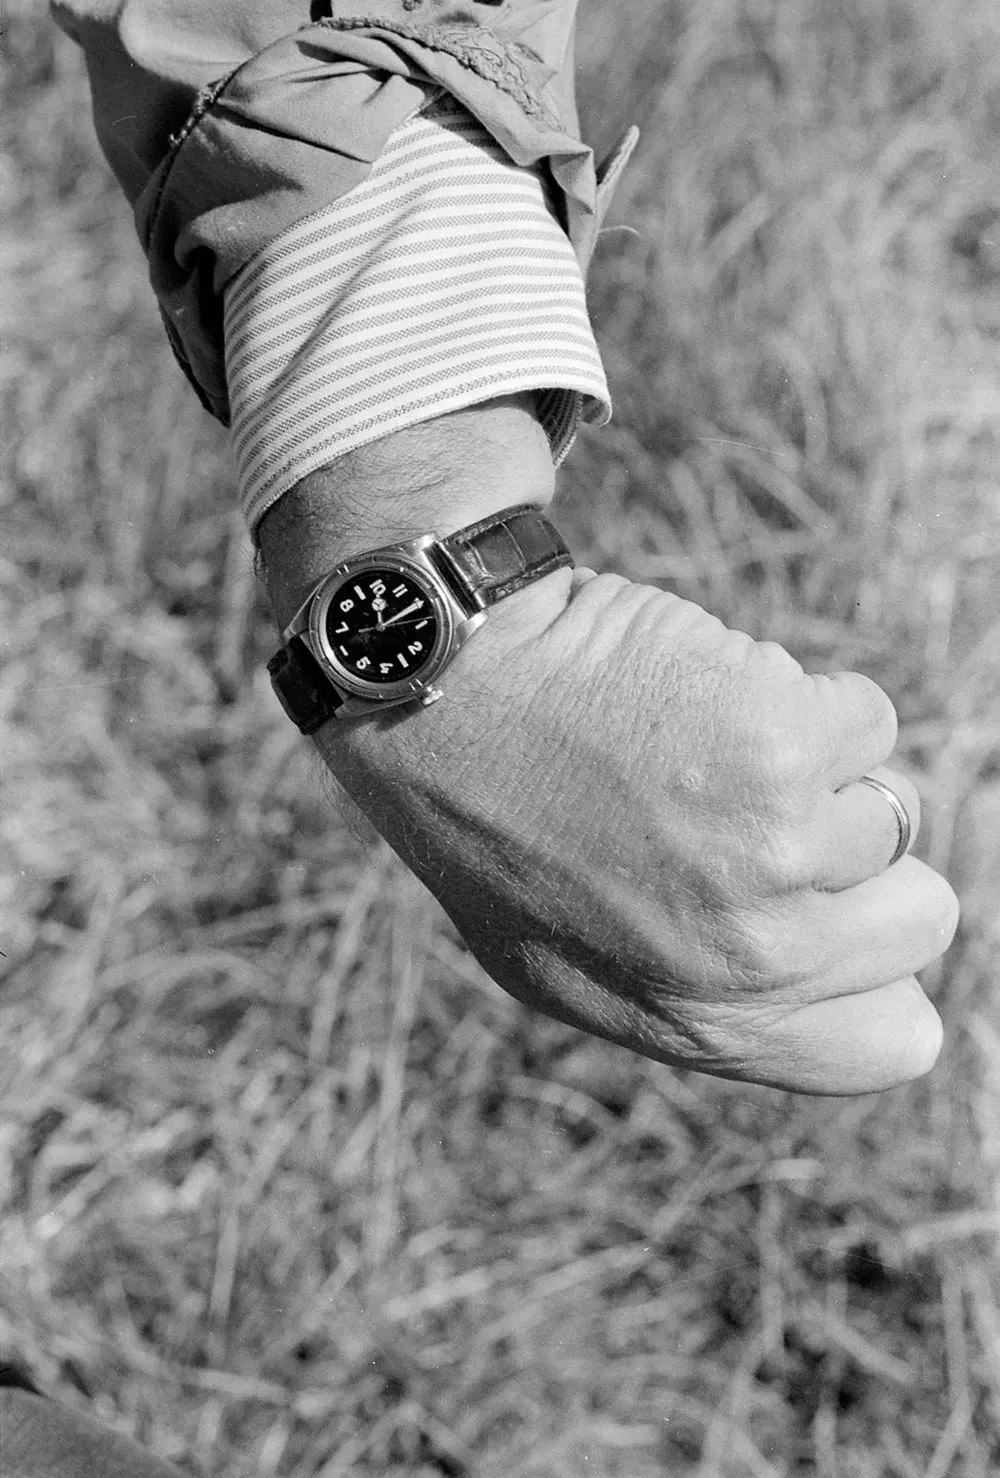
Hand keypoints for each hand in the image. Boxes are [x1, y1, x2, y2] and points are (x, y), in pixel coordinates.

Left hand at [259, 399, 957, 1094]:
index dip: (878, 969)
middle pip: (921, 915)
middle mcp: (755, 960)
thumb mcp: (567, 958)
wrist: (438, 692)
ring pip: (888, 806)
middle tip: (746, 816)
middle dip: (854, 857)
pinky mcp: (785, 747)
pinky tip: (698, 696)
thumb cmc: (492, 820)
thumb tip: (830, 977)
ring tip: (696, 751)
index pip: (891, 1040)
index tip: (829, 916)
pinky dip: (797, 694)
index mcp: (705, 1025)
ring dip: (809, 769)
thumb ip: (707, 993)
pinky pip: (863, 719)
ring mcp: (777, 854)